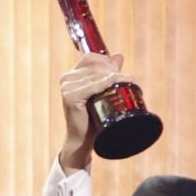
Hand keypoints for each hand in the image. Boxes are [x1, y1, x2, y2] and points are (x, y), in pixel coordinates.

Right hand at [58, 52, 128, 172]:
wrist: (84, 140)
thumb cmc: (94, 118)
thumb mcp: (102, 92)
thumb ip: (108, 73)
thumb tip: (119, 55)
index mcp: (71, 75)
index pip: (91, 58)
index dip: (107, 62)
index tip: (120, 72)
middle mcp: (67, 79)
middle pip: (96, 66)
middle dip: (114, 71)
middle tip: (129, 80)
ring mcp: (67, 87)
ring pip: (97, 74)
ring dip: (115, 77)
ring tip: (128, 84)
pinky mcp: (71, 96)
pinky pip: (94, 85)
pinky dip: (107, 83)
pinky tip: (118, 84)